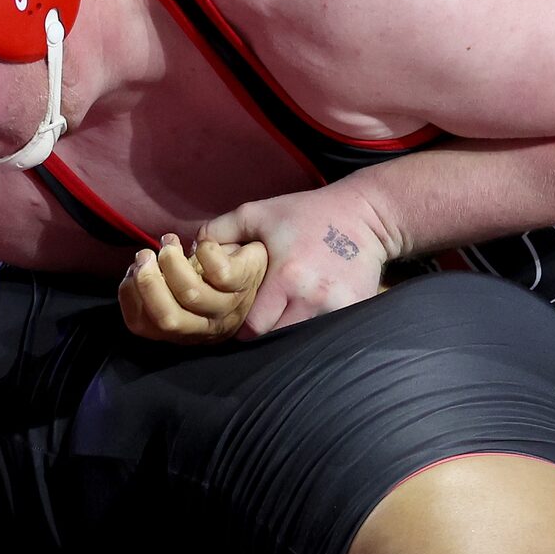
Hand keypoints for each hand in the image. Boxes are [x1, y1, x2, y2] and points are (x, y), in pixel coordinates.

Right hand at [118, 233, 267, 342]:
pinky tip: (202, 241)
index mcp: (189, 329)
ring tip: (169, 244)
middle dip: (148, 284)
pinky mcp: (245, 282)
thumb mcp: (185, 276)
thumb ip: (160, 280)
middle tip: (144, 255)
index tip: (131, 271)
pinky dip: (204, 251)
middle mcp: (209, 326)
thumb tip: (136, 269)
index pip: (144, 326)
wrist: (269, 245)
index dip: (131, 297)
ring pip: (192, 294)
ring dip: (172, 264)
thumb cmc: (220, 262)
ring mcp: (230, 306)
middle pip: (167, 318)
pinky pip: (219, 272)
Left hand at [194, 194, 386, 335]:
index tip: (241, 318)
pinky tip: (311, 312)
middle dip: (266, 333)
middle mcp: (312, 297)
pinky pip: (326, 333)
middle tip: (262, 319)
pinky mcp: (355, 311)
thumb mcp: (259, 213)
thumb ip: (220, 229)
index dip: (242, 326)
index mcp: (285, 276)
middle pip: (277, 340)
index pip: (253, 327)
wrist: (365, 216)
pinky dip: (315, 328)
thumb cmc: (307, 214)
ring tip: (285, 316)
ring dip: (290, 333)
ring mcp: (337, 308)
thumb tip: (189, 249)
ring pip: (301, 340)